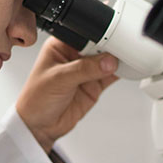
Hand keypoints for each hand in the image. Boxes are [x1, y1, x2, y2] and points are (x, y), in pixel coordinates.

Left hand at [16, 37, 118, 151]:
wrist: (39, 126)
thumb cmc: (36, 99)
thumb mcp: (59, 79)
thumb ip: (85, 69)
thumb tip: (107, 62)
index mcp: (61, 46)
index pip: (85, 35)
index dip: (99, 36)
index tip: (112, 41)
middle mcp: (74, 56)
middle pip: (100, 45)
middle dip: (111, 48)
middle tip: (121, 51)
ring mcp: (86, 71)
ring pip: (108, 60)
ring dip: (118, 60)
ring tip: (126, 60)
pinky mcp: (94, 84)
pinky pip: (112, 75)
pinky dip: (121, 72)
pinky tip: (126, 70)